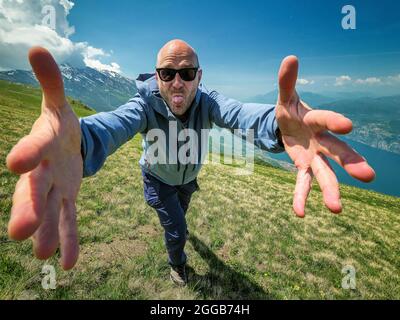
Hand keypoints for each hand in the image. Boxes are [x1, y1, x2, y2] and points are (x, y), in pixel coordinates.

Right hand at [6, 47, 82, 269]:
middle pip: (34, 189)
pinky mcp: (67, 199)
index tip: (16, 162)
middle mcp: (43, 170)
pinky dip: (70, 240)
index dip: (27, 153)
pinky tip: (69, 262)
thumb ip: (51, 82)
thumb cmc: (59, 125)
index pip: (34, 148)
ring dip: (48, 232)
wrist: (64, 144)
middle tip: (20, 232)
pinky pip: (69, 221)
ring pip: (50, 211)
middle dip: (29, 207)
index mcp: (42, 144)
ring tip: (44, 254)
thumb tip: (39, 49)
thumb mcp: (58, 104)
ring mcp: (55, 188)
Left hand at [275, 56, 374, 216]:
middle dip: (350, 163)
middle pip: (337, 151)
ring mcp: (313, 156)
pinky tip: (300, 213)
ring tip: (336, 208)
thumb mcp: (284, 97)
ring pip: (325, 173)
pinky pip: (303, 184)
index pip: (325, 120)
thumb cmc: (290, 110)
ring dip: (331, 189)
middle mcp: (321, 140)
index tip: (348, 125)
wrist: (288, 125)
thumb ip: (286, 81)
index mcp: (315, 119)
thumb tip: (290, 57)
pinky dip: (301, 197)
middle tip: (367, 176)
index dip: (335, 121)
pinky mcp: (303, 167)